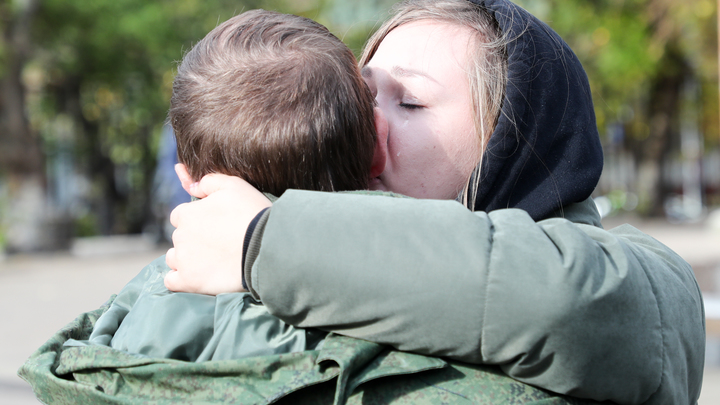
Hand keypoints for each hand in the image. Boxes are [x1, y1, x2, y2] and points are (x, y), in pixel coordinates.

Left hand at [164, 171, 270, 294]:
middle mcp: (180, 236)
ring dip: (186, 259)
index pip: (180, 216)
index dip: (197, 220)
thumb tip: (192, 187)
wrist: (267, 247)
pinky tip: (196, 277)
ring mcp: (183, 260)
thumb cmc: (252, 214)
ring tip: (210, 261)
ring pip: (174, 259)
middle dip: (194, 239)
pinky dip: (180, 279)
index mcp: (187, 214)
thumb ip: (209, 182)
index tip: (214, 226)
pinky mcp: (189, 282)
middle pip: (180, 237)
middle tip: (219, 243)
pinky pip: (172, 281)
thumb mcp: (235, 186)